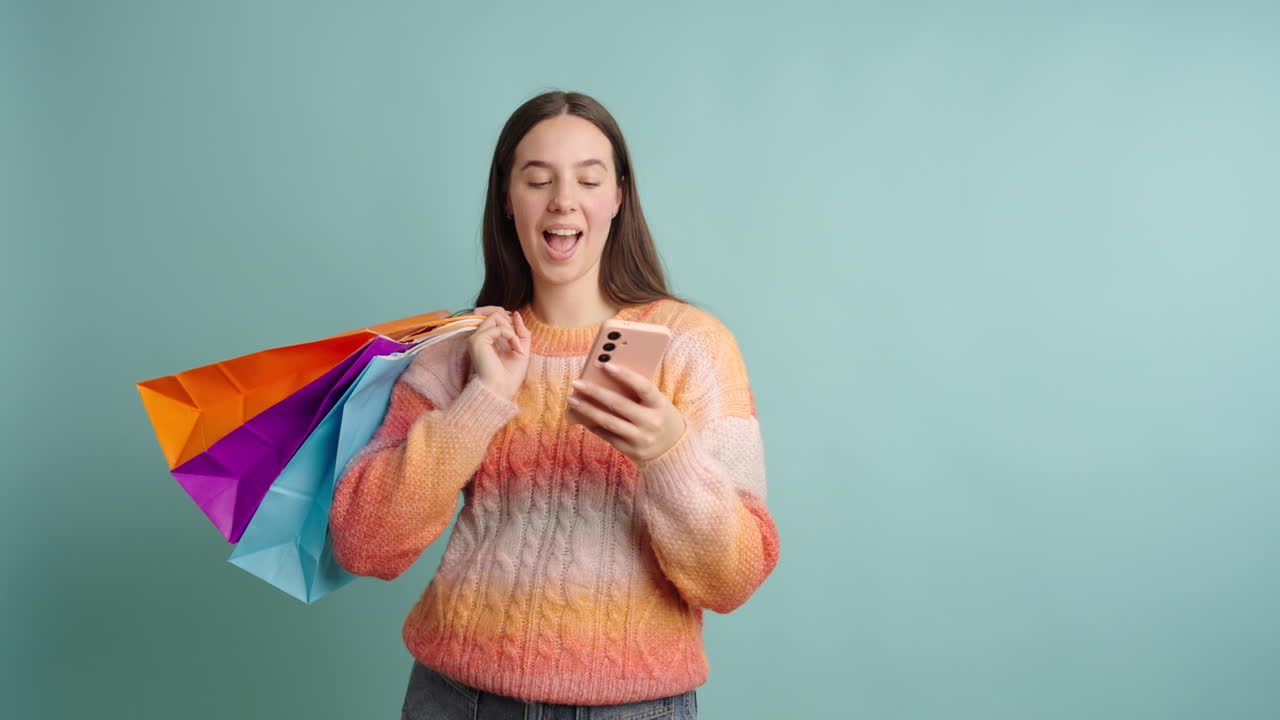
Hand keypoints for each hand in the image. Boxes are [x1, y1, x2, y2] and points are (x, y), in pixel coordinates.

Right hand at [467, 306, 530, 400]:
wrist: (502, 390)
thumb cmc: (510, 376)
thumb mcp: (521, 349)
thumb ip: (520, 331)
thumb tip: (515, 313)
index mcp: (487, 339)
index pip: (494, 316)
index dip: (508, 318)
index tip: (518, 333)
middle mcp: (479, 337)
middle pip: (493, 312)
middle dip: (510, 320)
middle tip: (517, 338)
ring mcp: (476, 338)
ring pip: (495, 316)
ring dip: (511, 328)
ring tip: (517, 344)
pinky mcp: (477, 340)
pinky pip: (498, 328)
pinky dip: (511, 336)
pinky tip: (516, 349)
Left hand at [566, 362, 687, 464]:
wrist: (674, 450)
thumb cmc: (659, 416)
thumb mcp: (657, 403)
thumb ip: (637, 392)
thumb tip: (605, 378)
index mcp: (660, 405)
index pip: (643, 386)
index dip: (626, 375)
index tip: (606, 364)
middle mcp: (651, 422)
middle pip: (619, 404)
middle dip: (595, 392)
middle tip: (576, 383)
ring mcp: (641, 438)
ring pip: (609, 422)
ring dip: (587, 410)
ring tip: (572, 399)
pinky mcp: (632, 451)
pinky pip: (608, 436)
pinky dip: (593, 424)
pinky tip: (581, 416)